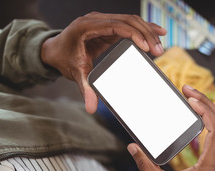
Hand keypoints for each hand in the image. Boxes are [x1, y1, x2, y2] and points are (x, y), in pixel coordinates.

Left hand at [40, 12, 166, 112]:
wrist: (54, 50)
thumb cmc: (64, 59)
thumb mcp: (75, 73)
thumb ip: (85, 89)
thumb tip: (91, 108)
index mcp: (87, 26)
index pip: (116, 26)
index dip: (134, 35)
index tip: (146, 47)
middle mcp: (96, 19)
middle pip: (128, 20)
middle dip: (146, 33)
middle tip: (158, 50)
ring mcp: (103, 20)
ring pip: (130, 20)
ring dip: (147, 31)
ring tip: (159, 45)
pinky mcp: (108, 26)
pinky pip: (128, 24)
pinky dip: (143, 28)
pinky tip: (157, 31)